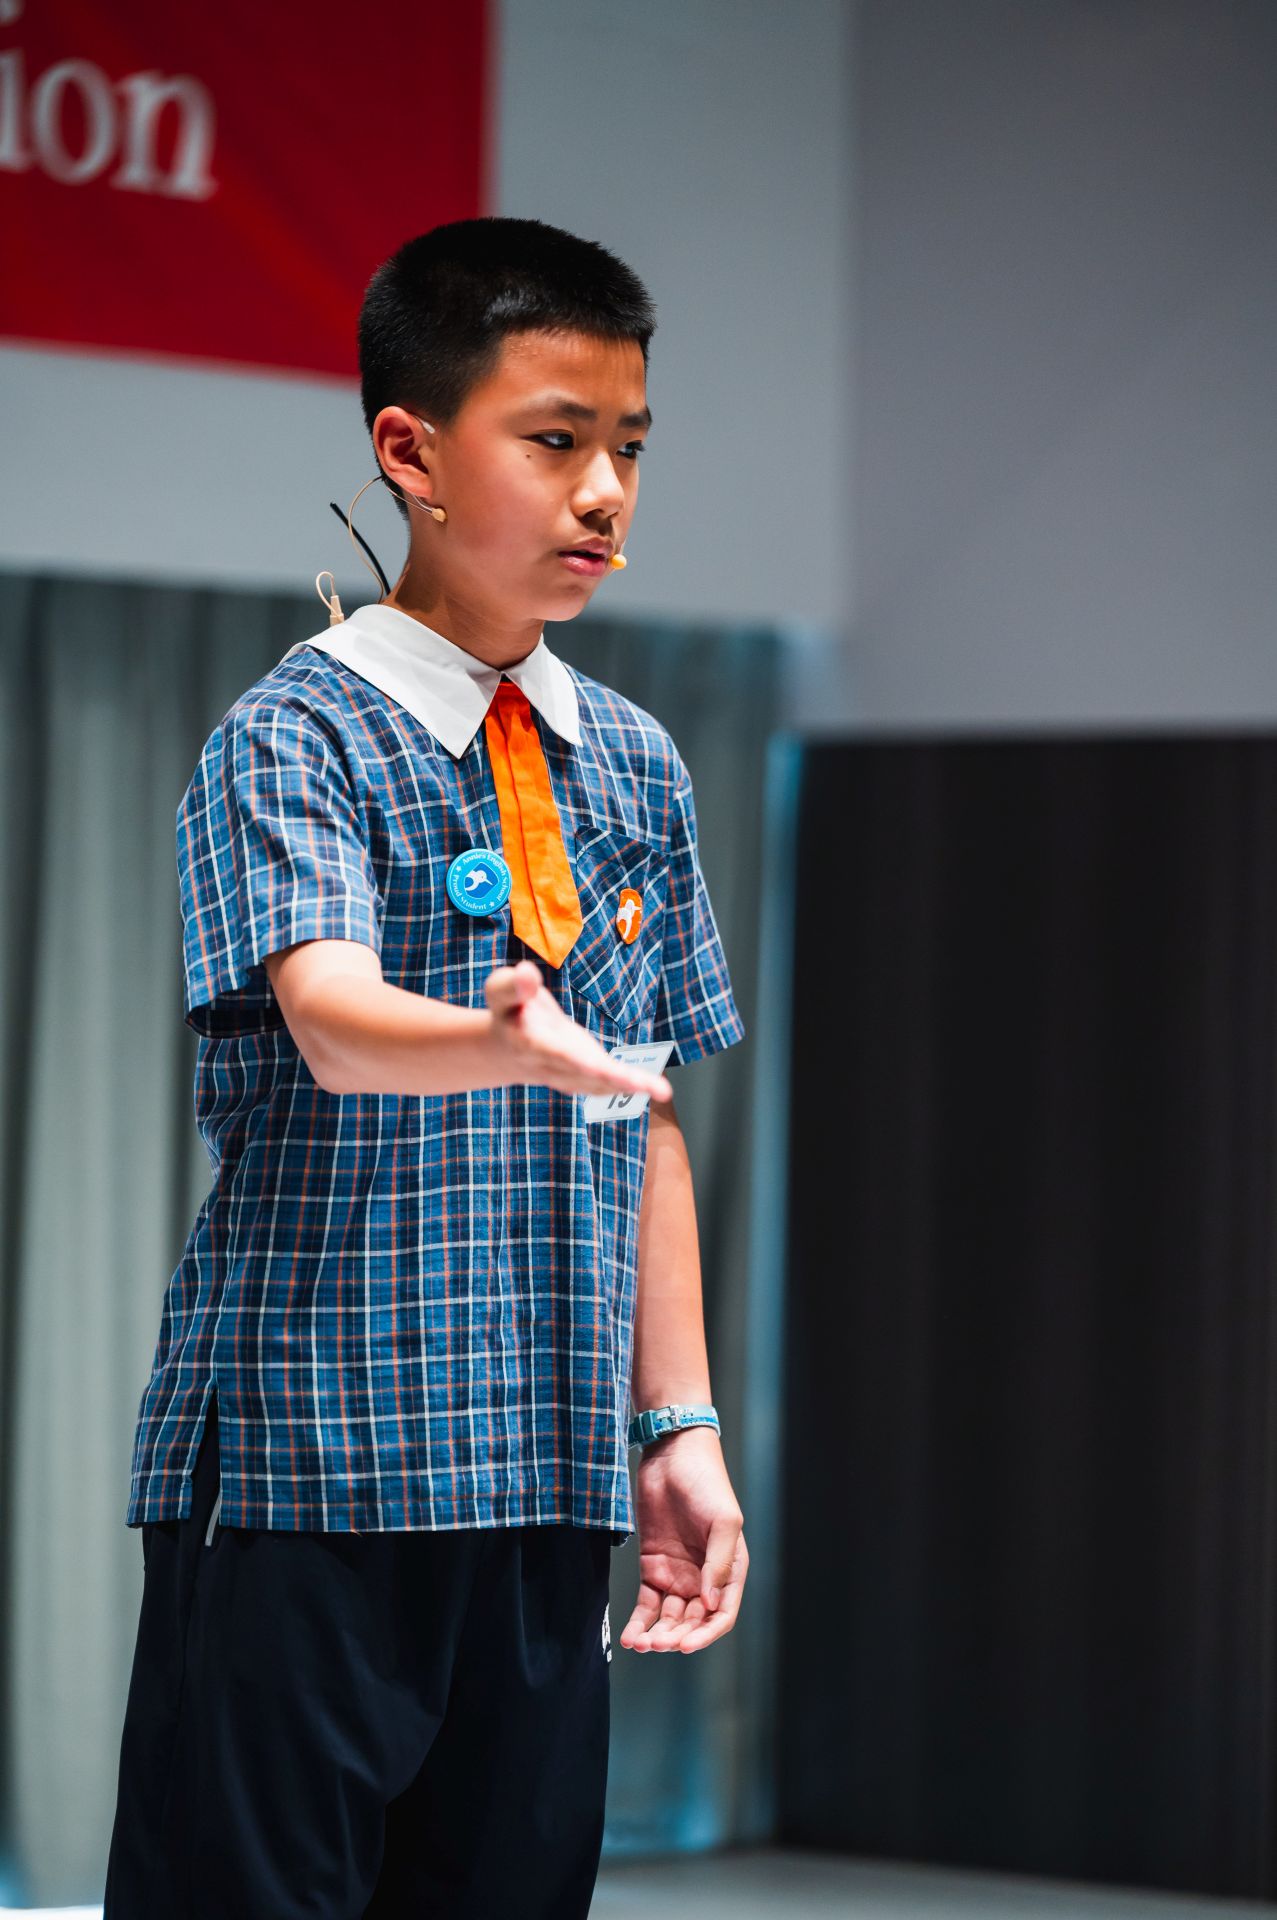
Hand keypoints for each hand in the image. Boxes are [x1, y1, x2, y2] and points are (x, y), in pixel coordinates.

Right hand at [484, 959, 671, 1103]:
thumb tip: (528, 972)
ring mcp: (569, 1074)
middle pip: (583, 1073)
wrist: (506, 1049)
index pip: (552, 1052)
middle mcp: (551, 1065)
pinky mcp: (584, 1074)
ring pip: (599, 1084)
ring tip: (660, 1089)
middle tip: (638, 1084)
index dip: (573, 1060)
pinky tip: (654, 1087)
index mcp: (529, 1043)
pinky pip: (606, 1084)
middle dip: (611, 1078)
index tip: (595, 1065)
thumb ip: (514, 985)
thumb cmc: (508, 1010)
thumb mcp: (501, 991)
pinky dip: (630, 1086)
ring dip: (628, 1087)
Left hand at [618, 1427, 747, 1653]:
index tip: (686, 1645)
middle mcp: (705, 1578)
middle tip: (657, 1644)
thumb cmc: (706, 1483)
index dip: (707, 1634)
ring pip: (669, 1618)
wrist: (671, 1455)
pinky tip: (630, 1636)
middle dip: (677, 1638)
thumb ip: (719, 1563)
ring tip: (640, 1643)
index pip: (722, 1614)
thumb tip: (711, 1604)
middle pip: (693, 1622)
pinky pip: (647, 1604)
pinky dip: (639, 1623)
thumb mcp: (723, 1521)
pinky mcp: (652, 1566)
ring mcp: (678, 1574)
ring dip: (657, 1635)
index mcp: (730, 1570)